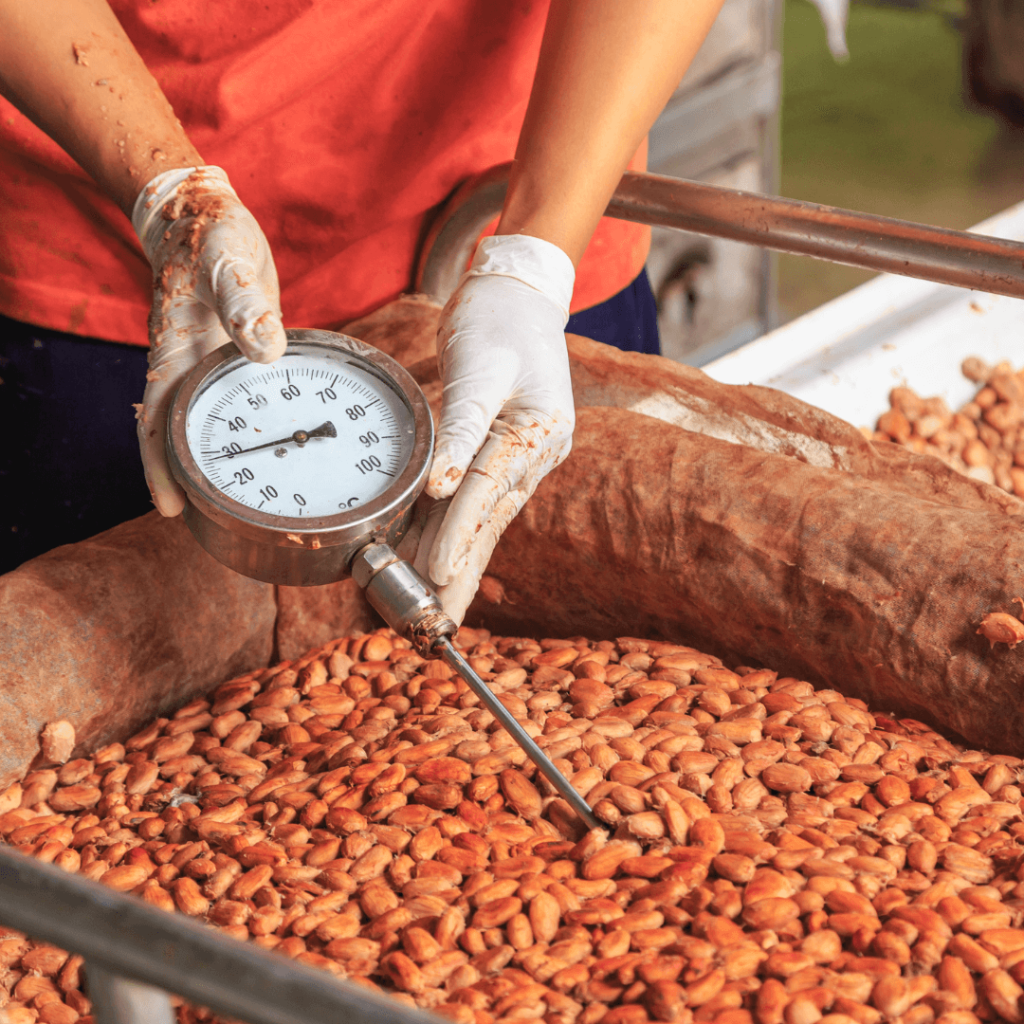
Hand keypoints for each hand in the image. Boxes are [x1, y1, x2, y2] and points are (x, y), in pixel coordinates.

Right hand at [131, 166, 286, 515]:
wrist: (207, 216)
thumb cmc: (210, 235)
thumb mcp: (227, 260)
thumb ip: (244, 303)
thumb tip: (266, 351)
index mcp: (176, 353)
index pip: (158, 423)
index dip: (160, 470)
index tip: (170, 510)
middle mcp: (191, 368)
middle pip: (182, 438)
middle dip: (194, 483)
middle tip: (220, 526)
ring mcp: (215, 367)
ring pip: (214, 427)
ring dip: (228, 462)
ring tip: (253, 503)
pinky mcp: (239, 360)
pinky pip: (243, 405)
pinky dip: (254, 429)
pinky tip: (277, 448)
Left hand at [412, 233, 575, 623]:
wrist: (516, 296)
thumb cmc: (498, 321)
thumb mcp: (479, 367)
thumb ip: (462, 427)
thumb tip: (442, 486)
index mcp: (537, 431)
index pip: (489, 491)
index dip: (459, 536)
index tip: (434, 575)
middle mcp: (535, 452)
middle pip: (490, 521)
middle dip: (462, 573)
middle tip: (438, 623)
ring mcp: (521, 457)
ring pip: (483, 518)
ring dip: (457, 561)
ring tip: (433, 606)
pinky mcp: (501, 455)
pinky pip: (475, 501)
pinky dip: (453, 530)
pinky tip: (431, 558)